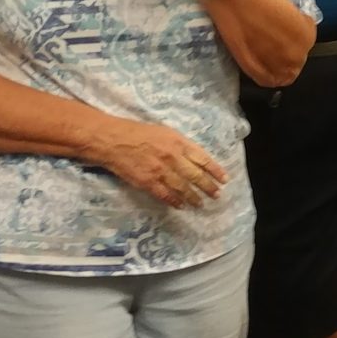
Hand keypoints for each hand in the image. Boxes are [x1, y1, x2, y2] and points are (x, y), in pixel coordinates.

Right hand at [93, 120, 228, 209]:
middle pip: (196, 176)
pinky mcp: (147, 182)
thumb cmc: (138, 132)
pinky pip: (165, 195)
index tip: (224, 179)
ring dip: (194, 197)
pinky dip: (174, 201)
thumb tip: (195, 158)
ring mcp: (160, 171)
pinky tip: (181, 205)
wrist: (112, 140)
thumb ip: (181, 145)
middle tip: (217, 195)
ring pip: (183, 188)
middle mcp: (172, 157)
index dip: (215, 170)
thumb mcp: (165, 132)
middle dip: (208, 187)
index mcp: (178, 142)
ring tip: (201, 203)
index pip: (203, 159)